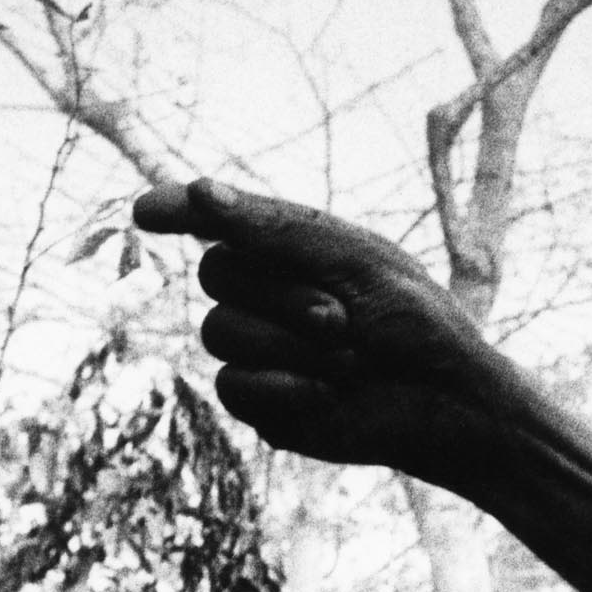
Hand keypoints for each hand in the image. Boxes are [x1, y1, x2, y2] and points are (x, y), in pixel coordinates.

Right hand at [133, 178, 514, 481]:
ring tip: (349, 359)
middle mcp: (260, 294)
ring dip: (291, 346)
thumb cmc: (413, 323)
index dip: (177, 211)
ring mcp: (255, 348)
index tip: (147, 212)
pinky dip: (283, 387)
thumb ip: (276, 230)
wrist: (444, 401)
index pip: (213, 219)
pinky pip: (232, 386)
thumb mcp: (356, 262)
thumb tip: (200, 190)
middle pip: (215, 275)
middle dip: (281, 297)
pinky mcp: (257, 401)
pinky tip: (327, 394)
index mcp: (284, 248)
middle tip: (343, 318)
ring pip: (219, 333)